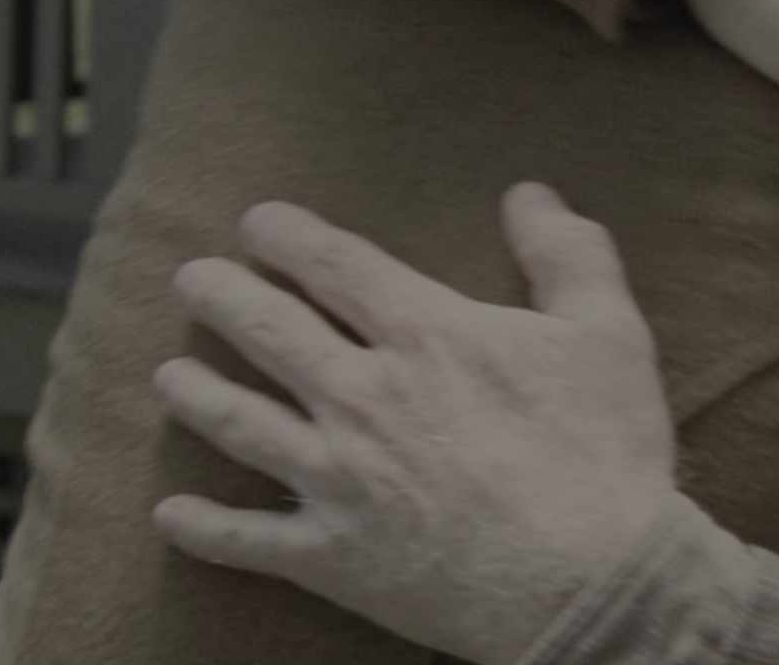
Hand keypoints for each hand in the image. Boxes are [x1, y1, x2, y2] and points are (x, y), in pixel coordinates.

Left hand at [153, 186, 675, 664]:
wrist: (592, 586)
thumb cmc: (604, 457)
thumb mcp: (609, 334)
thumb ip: (566, 254)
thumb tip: (530, 193)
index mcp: (425, 334)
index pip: (335, 265)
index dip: (289, 236)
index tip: (257, 222)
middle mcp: (363, 396)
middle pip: (270, 331)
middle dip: (222, 297)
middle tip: (191, 279)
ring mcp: (338, 478)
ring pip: (240, 423)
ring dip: (197, 394)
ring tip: (169, 376)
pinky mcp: (332, 555)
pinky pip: (248, 538)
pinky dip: (203, 528)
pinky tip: (170, 514)